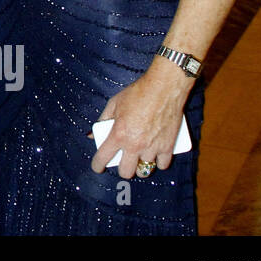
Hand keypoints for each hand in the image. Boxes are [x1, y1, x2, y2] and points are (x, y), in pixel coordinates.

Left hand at [90, 63, 189, 179]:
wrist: (164, 88)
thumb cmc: (137, 93)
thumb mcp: (114, 104)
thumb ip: (103, 120)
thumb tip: (92, 134)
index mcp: (118, 134)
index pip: (103, 158)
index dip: (97, 165)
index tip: (97, 167)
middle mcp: (134, 144)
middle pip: (126, 171)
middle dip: (122, 169)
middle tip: (122, 162)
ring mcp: (152, 147)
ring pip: (145, 169)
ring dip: (141, 166)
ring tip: (140, 158)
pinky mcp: (169, 146)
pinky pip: (162, 164)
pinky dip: (158, 162)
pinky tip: (155, 157)